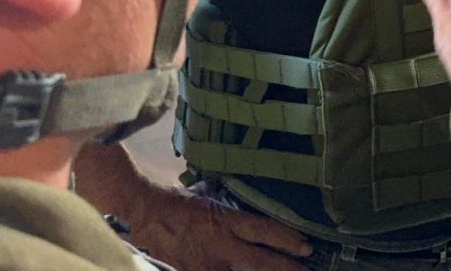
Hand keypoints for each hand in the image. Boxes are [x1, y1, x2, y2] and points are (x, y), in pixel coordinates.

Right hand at [124, 179, 311, 270]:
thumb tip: (234, 187)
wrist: (144, 214)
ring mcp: (206, 264)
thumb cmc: (176, 202)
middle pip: (260, 261)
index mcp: (226, 221)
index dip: (287, 240)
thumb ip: (224, 195)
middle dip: (286, 267)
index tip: (306, 246)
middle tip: (306, 269)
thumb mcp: (207, 194)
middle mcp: (220, 245)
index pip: (264, 231)